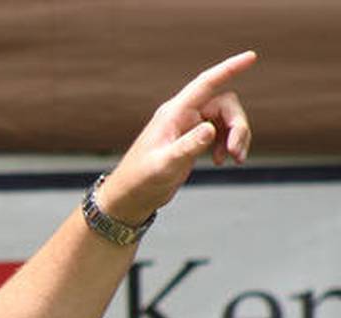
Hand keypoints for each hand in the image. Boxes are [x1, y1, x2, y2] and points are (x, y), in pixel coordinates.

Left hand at [101, 50, 256, 223]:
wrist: (132, 196)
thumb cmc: (141, 180)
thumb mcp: (165, 164)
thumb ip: (188, 147)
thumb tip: (210, 129)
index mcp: (173, 113)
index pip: (205, 84)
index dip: (229, 69)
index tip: (251, 57)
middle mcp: (183, 115)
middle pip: (225, 104)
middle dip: (238, 125)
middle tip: (237, 152)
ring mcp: (189, 127)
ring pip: (226, 119)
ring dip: (237, 136)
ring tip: (234, 159)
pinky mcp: (193, 140)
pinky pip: (221, 132)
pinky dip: (228, 144)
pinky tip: (221, 161)